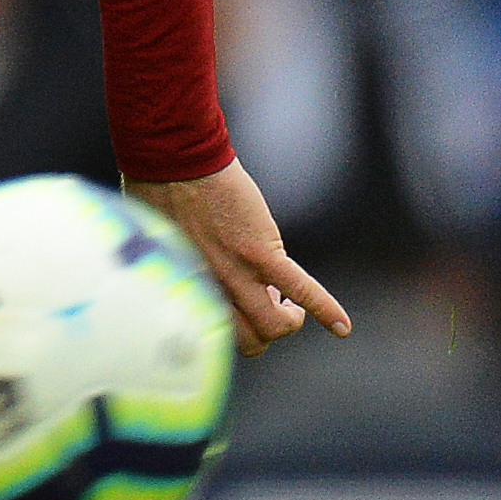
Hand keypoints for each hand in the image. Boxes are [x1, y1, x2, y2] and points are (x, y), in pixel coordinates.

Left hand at [125, 160, 348, 354]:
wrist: (173, 159)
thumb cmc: (157, 190)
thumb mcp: (161, 243)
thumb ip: (181, 265)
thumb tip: (197, 272)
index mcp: (185, 286)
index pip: (214, 332)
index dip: (233, 328)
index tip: (240, 309)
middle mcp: (209, 287)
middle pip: (249, 340)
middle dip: (266, 332)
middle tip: (272, 305)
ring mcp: (237, 272)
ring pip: (274, 325)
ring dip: (290, 321)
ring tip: (292, 304)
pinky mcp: (261, 252)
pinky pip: (301, 289)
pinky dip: (326, 309)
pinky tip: (343, 327)